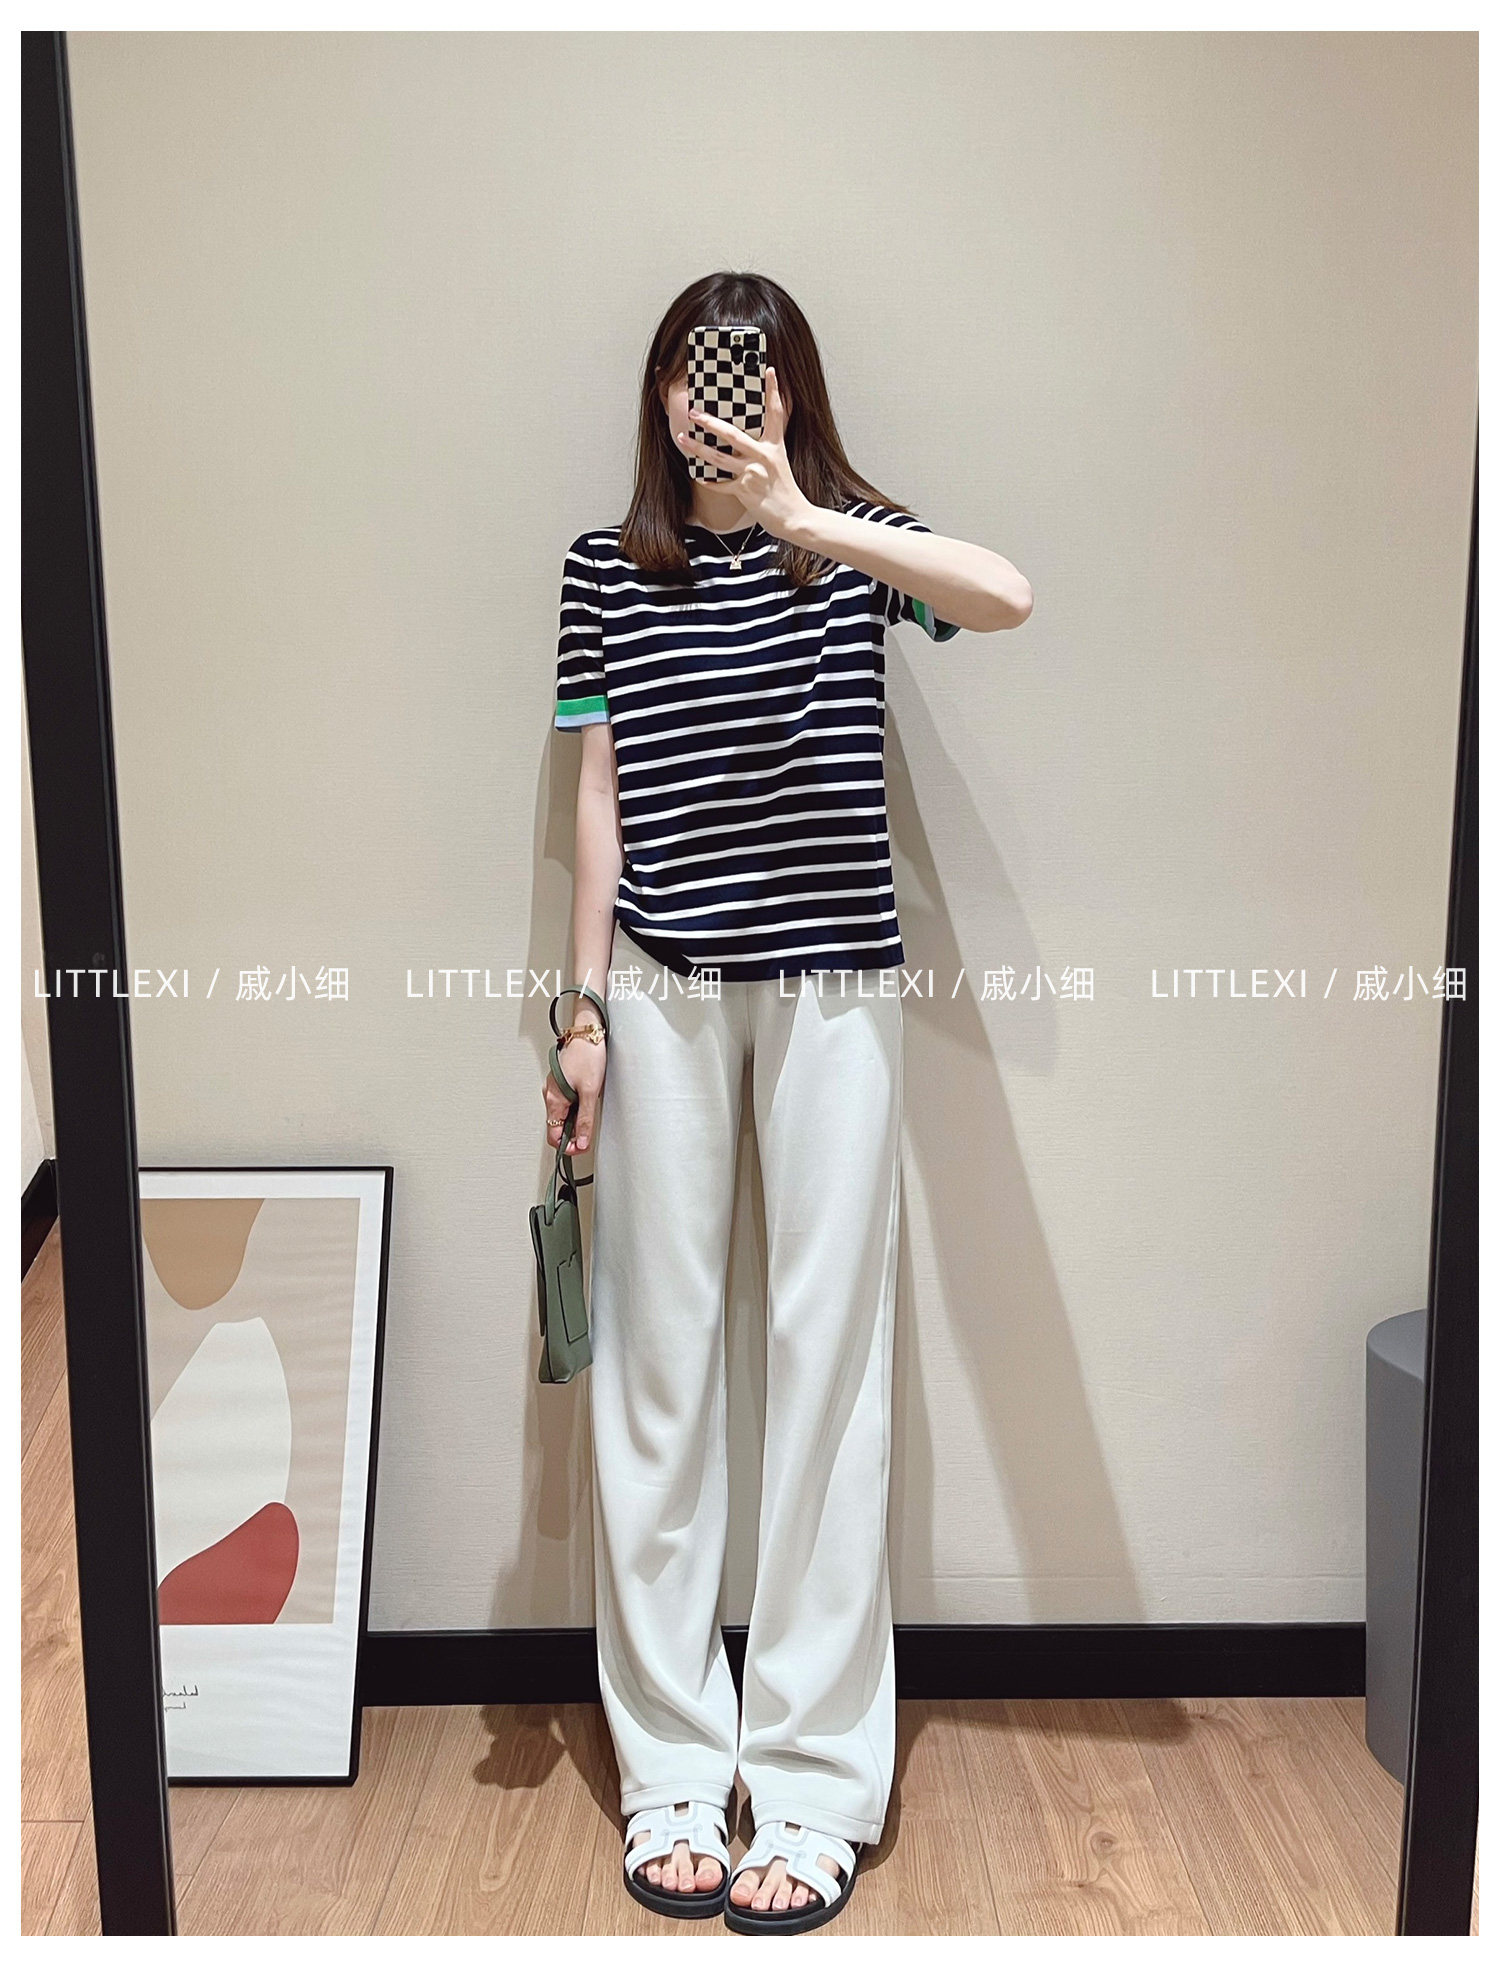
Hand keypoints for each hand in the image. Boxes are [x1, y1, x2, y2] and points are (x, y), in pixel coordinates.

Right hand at [543, 1033, 606, 1154]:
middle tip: (588, 1137)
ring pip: (562, 1115)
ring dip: (575, 1122)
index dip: (568, 1147)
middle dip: (572, 1136)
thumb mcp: (590, 1092)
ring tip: (590, 1118)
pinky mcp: (562, 1082)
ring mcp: (555, 1088)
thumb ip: (585, 1119)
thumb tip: (582, 1141)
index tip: (581, 1148)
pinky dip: (575, 1109)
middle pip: (557, 1126)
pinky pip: (566, 1103)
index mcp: (553, 1099)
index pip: (553, 1135)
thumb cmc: (587, 1055)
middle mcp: (550, 1095)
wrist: (589, 1033)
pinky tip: (587, 1104)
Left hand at [676, 367, 813, 541]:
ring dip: (697, 448)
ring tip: (683, 438)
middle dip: (710, 422)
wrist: (795, 517)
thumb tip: (747, 441)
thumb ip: (765, 450)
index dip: (773, 391)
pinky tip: (698, 476)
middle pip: (732, 434)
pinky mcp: (745, 491)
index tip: (769, 370)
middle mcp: (763, 456)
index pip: (776, 413)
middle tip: (694, 412)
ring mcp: (753, 473)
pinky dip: (709, 481)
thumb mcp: (780, 464)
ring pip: (718, 458)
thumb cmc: (786, 492)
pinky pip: (721, 484)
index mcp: (775, 446)